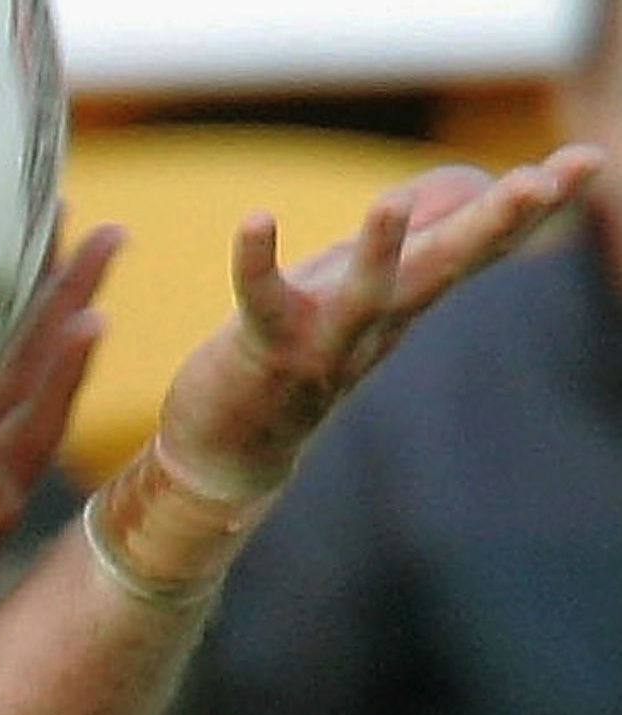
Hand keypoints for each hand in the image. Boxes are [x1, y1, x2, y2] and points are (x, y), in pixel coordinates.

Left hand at [155, 144, 604, 498]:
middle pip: (447, 266)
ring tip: (391, 199)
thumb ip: (417, 239)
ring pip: (365, 295)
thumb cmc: (302, 354)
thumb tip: (472, 181)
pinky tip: (257, 218)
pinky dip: (258, 263)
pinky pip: (263, 303)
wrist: (231, 452)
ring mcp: (325, 341)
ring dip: (379, 250)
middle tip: (541, 180)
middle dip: (495, 224)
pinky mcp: (264, 351)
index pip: (484, 246)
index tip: (591, 159)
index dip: (538, 207)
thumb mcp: (367, 290)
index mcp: (407, 299)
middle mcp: (379, 321)